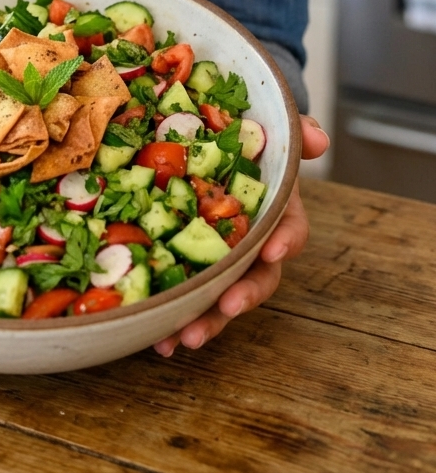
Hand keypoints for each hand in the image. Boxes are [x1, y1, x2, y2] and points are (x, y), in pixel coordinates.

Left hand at [153, 114, 329, 356]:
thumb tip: (316, 139)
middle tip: (226, 309)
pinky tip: (156, 338)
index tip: (275, 250)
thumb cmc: (248, 147)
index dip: (286, 241)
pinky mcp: (190, 265)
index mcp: (276, 213)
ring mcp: (221, 260)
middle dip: (242, 297)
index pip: (290, 231)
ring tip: (180, 339)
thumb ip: (295, 133)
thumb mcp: (271, 134)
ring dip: (205, 322)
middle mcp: (253, 245)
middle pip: (257, 278)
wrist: (218, 149)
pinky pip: (186, 295)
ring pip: (220, 297)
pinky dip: (173, 319)